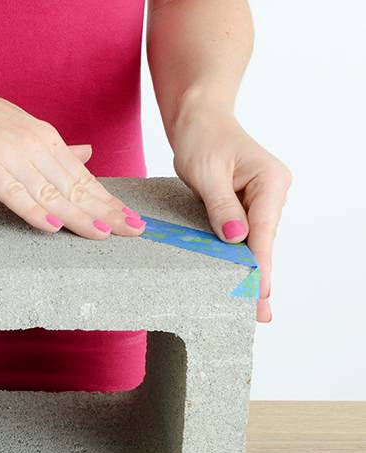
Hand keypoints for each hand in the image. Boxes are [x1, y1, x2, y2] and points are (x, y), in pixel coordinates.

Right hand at [0, 61, 146, 238]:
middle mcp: (33, 146)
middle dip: (107, 210)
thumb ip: (53, 147)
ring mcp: (10, 156)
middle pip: (75, 186)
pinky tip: (51, 225)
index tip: (131, 219)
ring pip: (51, 192)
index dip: (108, 200)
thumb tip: (86, 154)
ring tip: (103, 234)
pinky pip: (13, 192)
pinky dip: (33, 210)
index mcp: (44, 138)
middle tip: (134, 231)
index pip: (82, 177)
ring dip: (78, 215)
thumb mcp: (21, 126)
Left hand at [170, 111, 291, 321]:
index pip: (264, 231)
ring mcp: (262, 199)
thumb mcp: (206, 172)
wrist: (199, 119)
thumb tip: (235, 237)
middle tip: (259, 314)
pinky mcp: (248, 204)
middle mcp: (272, 191)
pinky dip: (240, 256)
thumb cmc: (202, 138)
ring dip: (250, 270)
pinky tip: (240, 279)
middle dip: (259, 277)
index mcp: (270, 181)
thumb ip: (220, 206)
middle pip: (264, 242)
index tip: (260, 292)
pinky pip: (246, 235)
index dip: (260, 266)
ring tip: (249, 305)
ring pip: (256, 242)